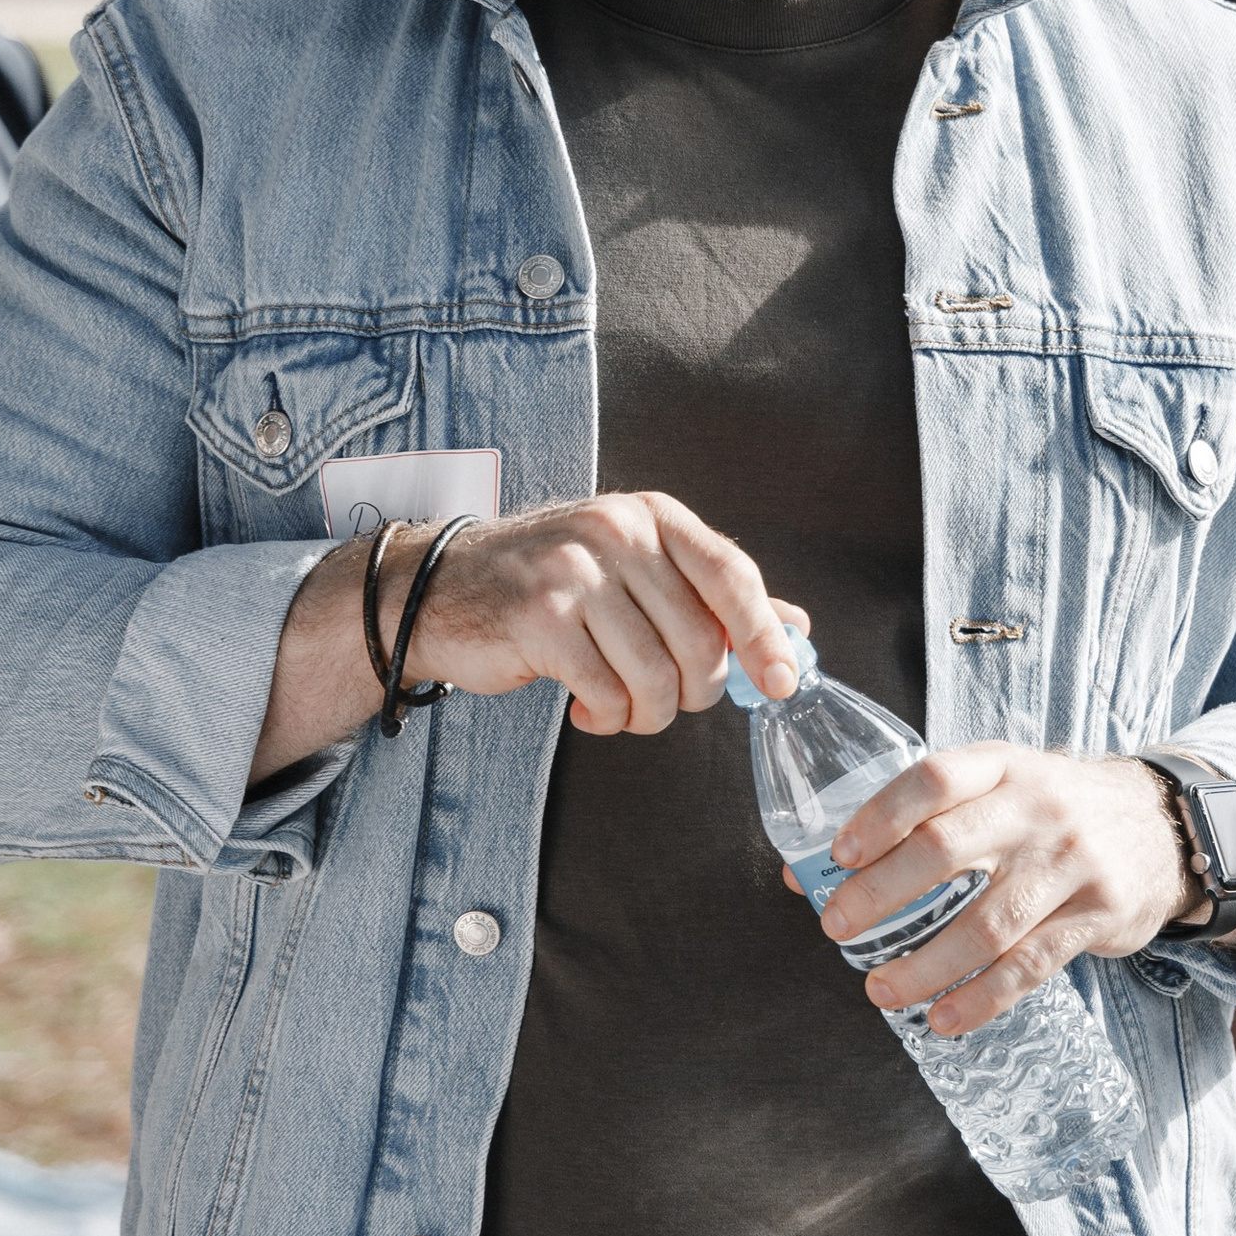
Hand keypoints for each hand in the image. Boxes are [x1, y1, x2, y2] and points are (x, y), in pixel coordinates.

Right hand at [394, 494, 804, 737]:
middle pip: (700, 639)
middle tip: (665, 701)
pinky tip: (587, 711)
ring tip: (623, 710)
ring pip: (657, 675)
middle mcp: (616, 532)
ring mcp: (574, 573)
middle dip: (694, 692)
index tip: (781, 685)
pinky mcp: (540, 620)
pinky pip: (608, 694)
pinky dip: (607, 719)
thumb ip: (709, 596)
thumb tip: (795, 628)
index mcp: (650, 515)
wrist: (440, 591)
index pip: (731, 573)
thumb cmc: (549, 586)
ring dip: (649, 714)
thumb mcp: (633, 570)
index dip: (764, 636)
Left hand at [808, 745, 1231, 1038]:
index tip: (837, 856)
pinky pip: (1030, 966)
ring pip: (986, 923)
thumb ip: (916, 820)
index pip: (931, 779)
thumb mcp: (998, 788)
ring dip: (925, 964)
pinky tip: (943, 1017)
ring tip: (879, 990)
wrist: (1162, 825)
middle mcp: (1037, 809)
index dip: (878, 816)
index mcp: (1002, 767)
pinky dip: (981, 998)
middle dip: (881, 895)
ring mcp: (1071, 863)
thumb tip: (807, 871)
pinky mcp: (1097, 916)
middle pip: (946, 850)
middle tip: (836, 927)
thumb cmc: (1052, 811)